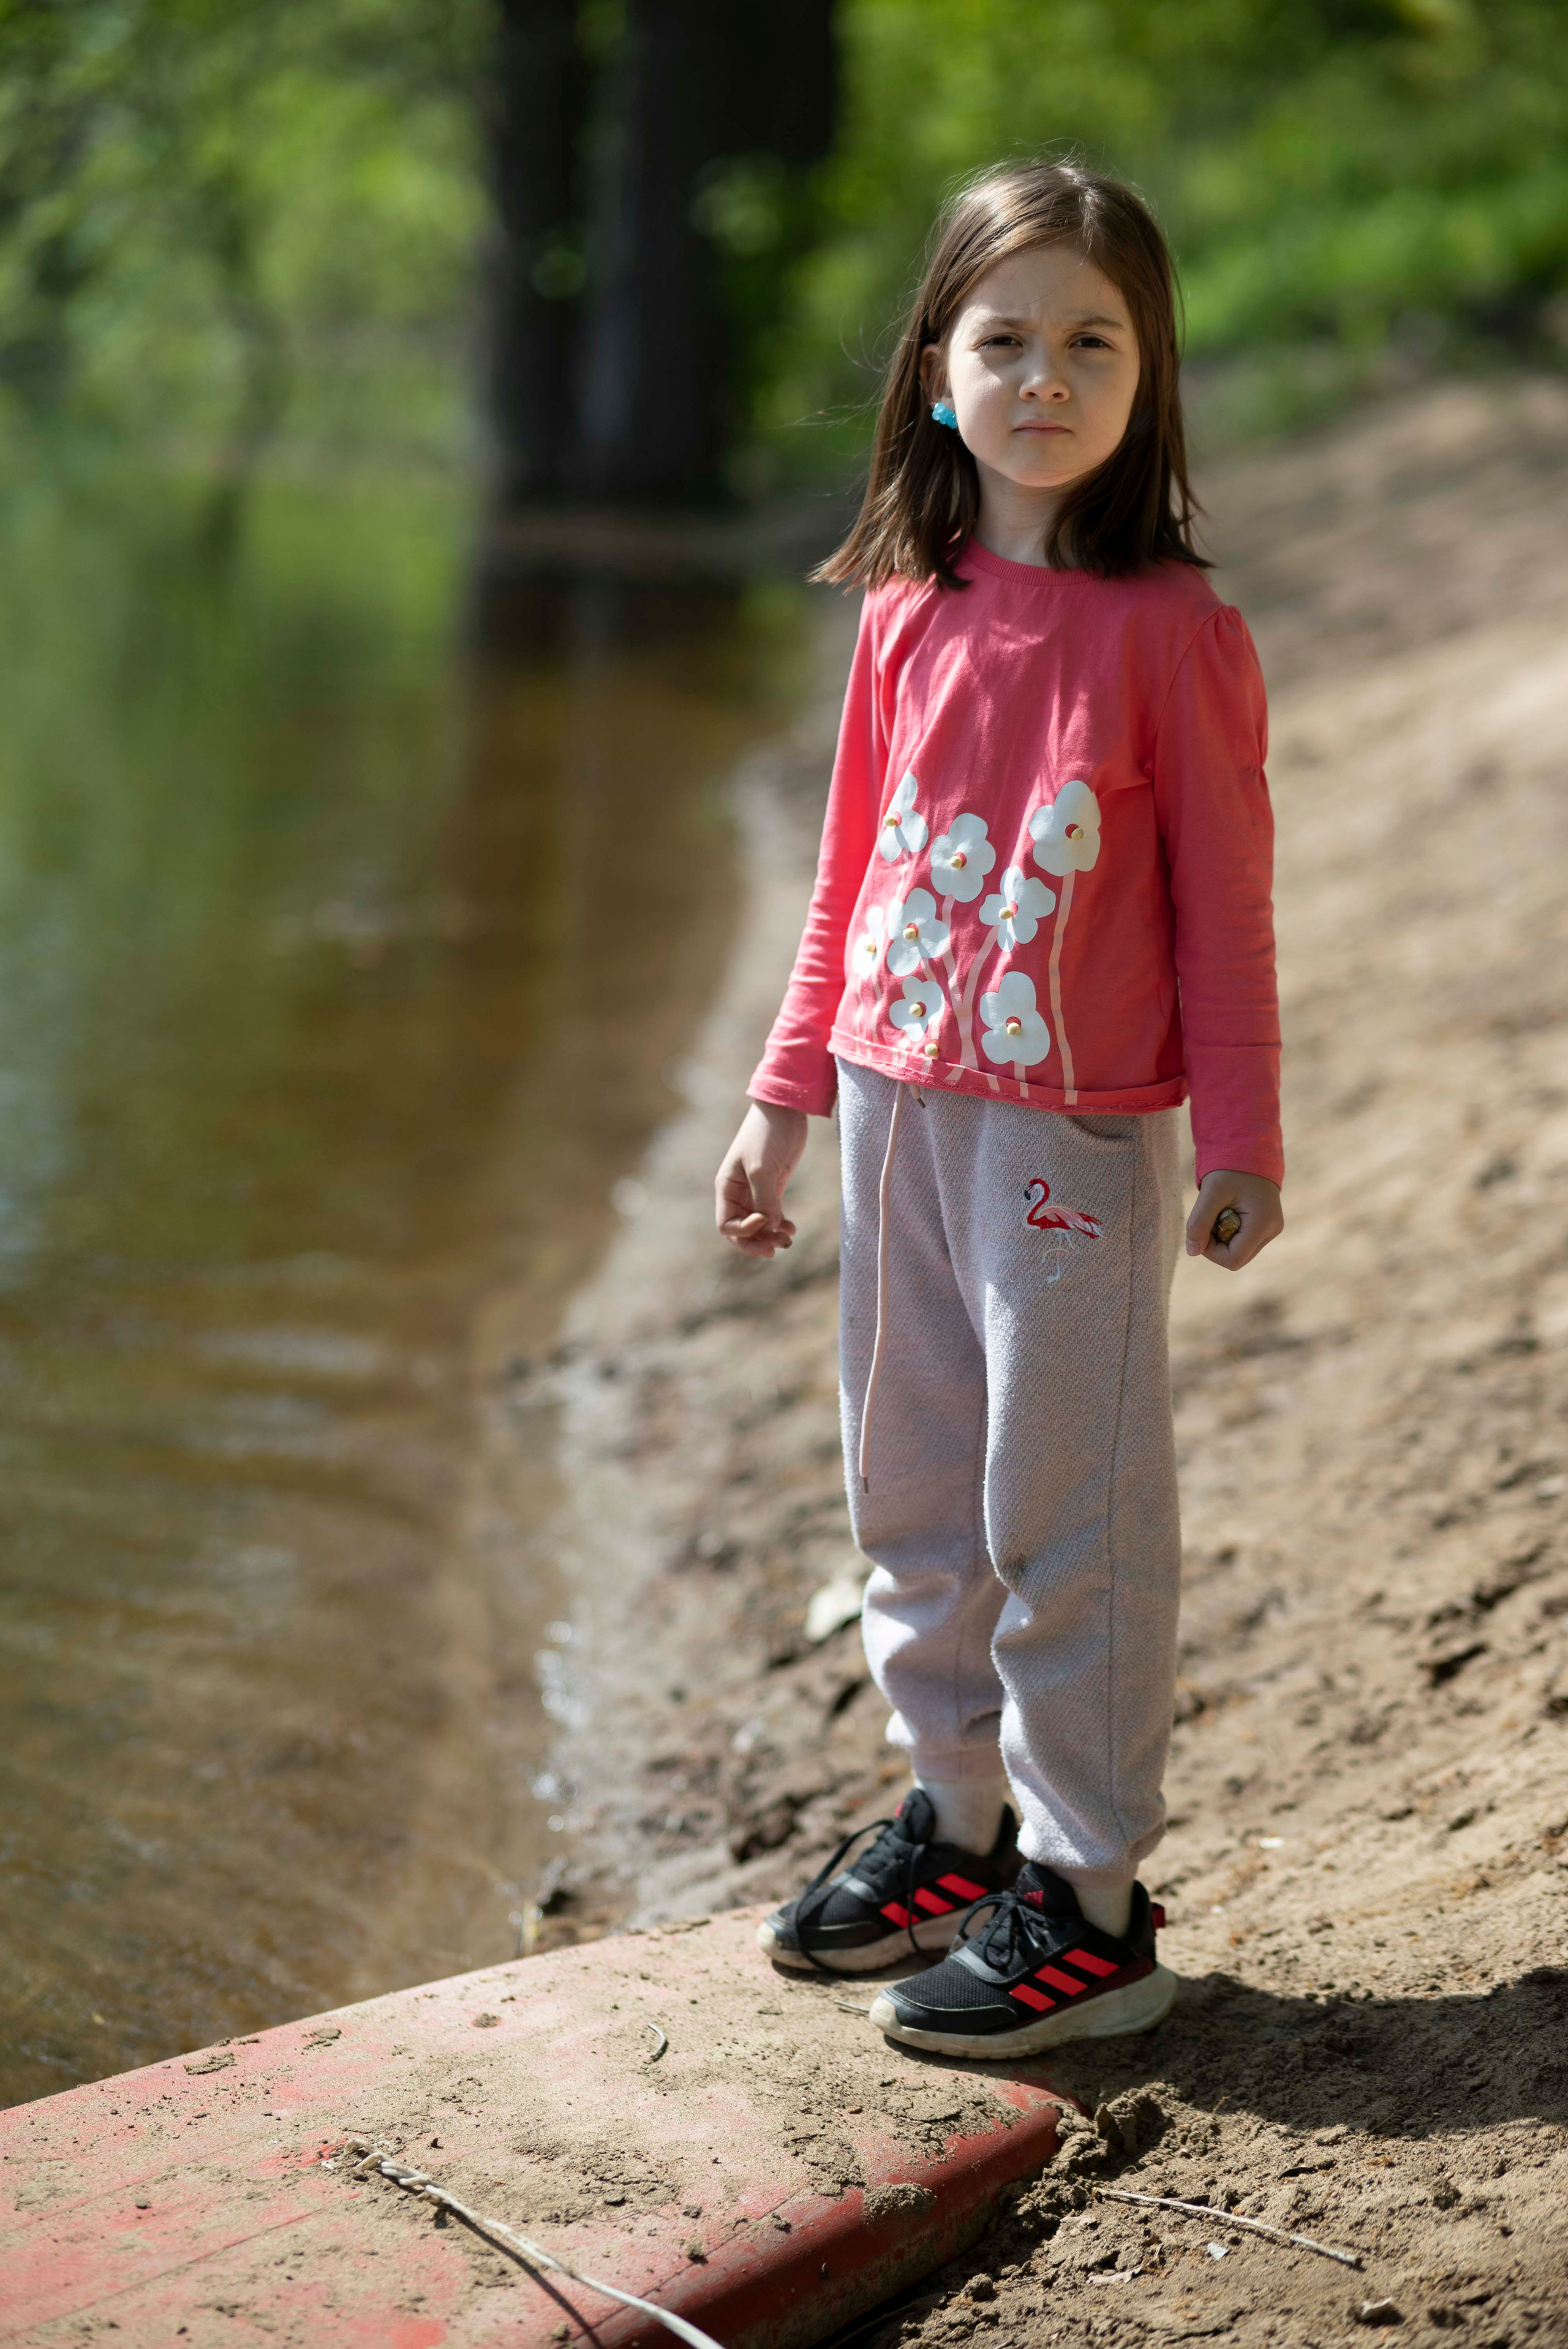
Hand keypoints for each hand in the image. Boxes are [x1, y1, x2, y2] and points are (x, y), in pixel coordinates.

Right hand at [715, 1101, 807, 1257]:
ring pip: (759, 1224)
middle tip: (778, 1247)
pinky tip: (792, 1228)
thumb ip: (764, 1200)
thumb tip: (769, 1227)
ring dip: (771, 1235)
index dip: (744, 1232)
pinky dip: (780, 1224)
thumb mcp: (762, 1168)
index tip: (764, 1221)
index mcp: (726, 1188)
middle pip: (742, 1230)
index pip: (726, 1225)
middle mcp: (738, 1193)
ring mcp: (756, 1190)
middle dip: (757, 1241)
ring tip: (788, 1239)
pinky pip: (772, 1213)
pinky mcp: (773, 1185)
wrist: (785, 1109)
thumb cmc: (766, 1134)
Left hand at [1185, 1169, 1282, 1270]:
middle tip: (1209, 1217)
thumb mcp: (1211, 1192)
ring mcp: (1272, 1228)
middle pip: (1236, 1258)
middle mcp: (1272, 1230)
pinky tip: (1227, 1212)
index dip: (1211, 1251)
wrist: (1249, 1149)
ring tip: (1219, 1211)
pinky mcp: (1267, 1225)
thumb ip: (1199, 1222)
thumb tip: (1192, 1252)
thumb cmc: (1230, 1167)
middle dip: (1216, 1244)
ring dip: (1222, 1238)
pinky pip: (1243, 1241)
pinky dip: (1229, 1231)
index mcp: (1263, 1223)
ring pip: (1239, 1251)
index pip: (1233, 1259)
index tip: (1201, 1229)